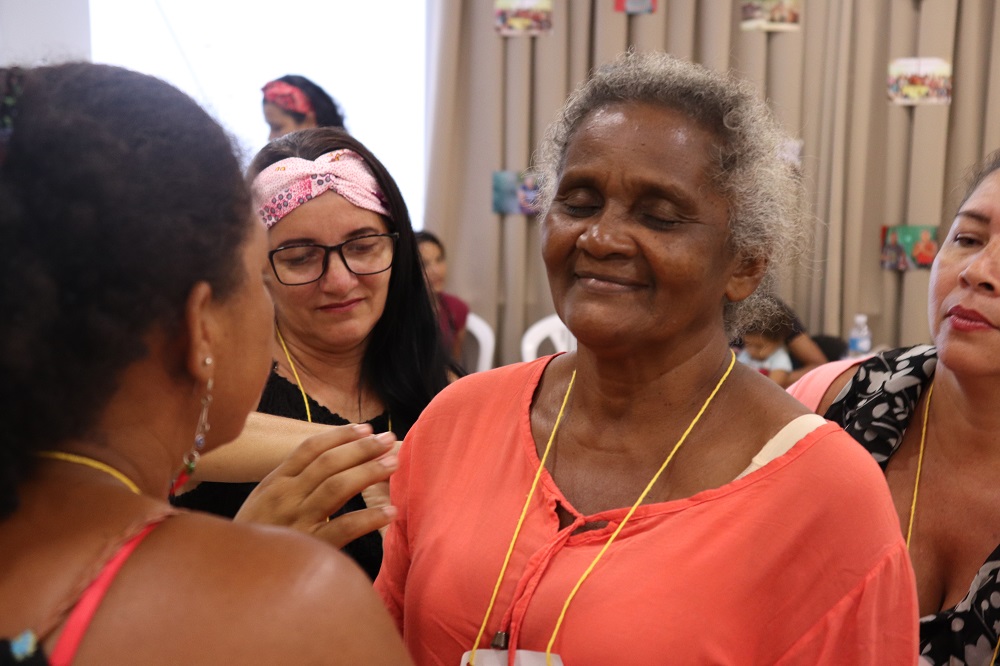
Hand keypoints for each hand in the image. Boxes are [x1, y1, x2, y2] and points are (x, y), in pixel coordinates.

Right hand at [234, 424, 398, 547]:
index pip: (310, 448)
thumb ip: (289, 484)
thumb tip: (327, 464)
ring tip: (392, 464)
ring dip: (369, 472)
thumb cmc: (251, 540)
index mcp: (274, 482)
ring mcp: (296, 521)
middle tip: (388, 439)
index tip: (365, 428)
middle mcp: (285, 496)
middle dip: (361, 448)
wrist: (229, 577)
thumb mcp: (262, 503)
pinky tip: (390, 512)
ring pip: (337, 487)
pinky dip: (369, 518)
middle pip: (328, 463)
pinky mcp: (308, 548)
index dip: (340, 435)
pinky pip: (344, 528)